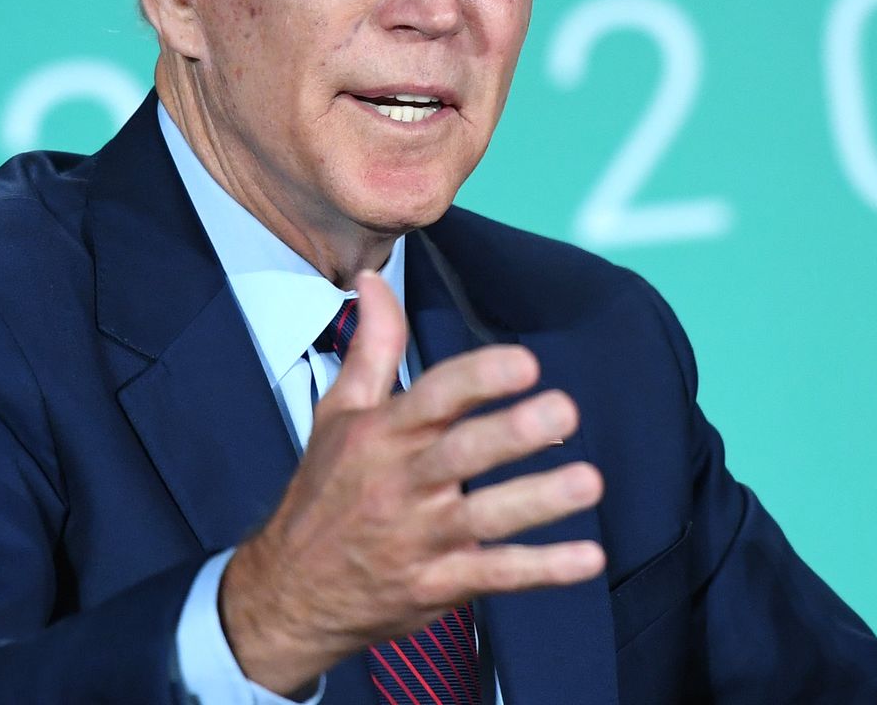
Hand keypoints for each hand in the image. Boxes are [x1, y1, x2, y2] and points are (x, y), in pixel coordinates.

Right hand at [219, 270, 605, 693]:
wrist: (287, 596)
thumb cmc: (323, 494)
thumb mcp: (338, 416)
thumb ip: (371, 347)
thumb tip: (373, 281)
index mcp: (383, 434)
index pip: (432, 397)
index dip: (477, 378)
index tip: (525, 362)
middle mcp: (401, 483)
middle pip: (461, 454)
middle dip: (513, 432)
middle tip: (565, 410)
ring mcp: (419, 539)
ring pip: (484, 518)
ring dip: (538, 501)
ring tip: (589, 482)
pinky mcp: (437, 585)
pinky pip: (496, 576)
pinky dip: (543, 569)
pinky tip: (589, 559)